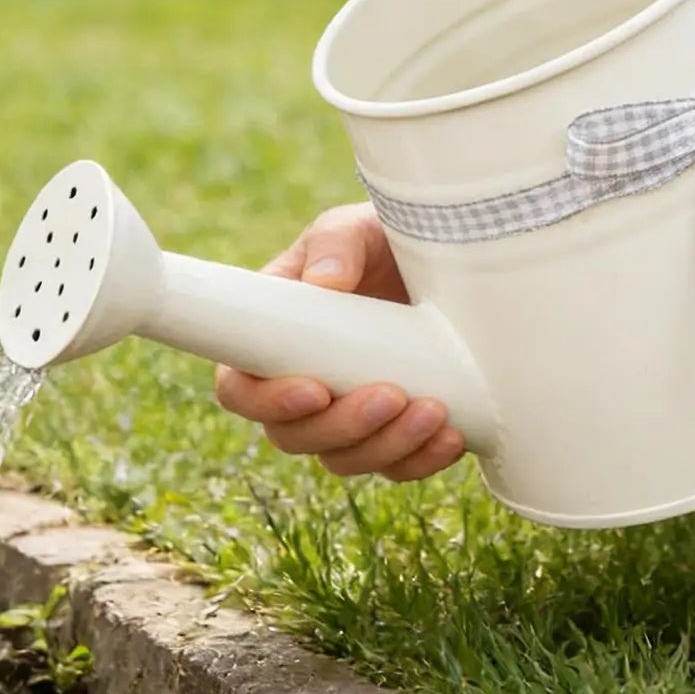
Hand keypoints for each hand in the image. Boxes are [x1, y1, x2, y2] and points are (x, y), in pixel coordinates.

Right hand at [212, 203, 467, 481]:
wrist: (451, 259)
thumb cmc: (383, 238)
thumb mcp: (356, 227)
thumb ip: (334, 243)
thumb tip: (324, 283)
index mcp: (274, 337)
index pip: (241, 390)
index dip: (267, 402)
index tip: (315, 390)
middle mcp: (304, 383)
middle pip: (295, 436)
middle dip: (343, 427)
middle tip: (392, 394)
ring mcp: (348, 411)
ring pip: (346, 459)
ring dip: (387, 446)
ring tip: (434, 411)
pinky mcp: (393, 429)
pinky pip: (396, 466)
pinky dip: (422, 459)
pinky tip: (453, 436)